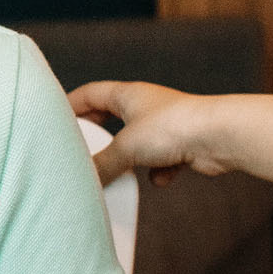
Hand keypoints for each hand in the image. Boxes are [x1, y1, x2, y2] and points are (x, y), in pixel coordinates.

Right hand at [68, 80, 234, 187]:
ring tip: (117, 171)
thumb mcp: (126, 147)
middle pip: (112, 117)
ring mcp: (164, 125)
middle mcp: (145, 106)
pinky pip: (161, 160)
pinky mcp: (181, 144)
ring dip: (128, 157)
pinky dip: (158, 171)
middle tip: (80, 149)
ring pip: (137, 142)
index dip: (70, 104)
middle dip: (98, 134)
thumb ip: (102, 165)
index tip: (54, 119)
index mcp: (127, 94)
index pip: (90, 93)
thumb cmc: (172, 128)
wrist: (218, 136)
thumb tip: (86, 180)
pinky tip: (159, 178)